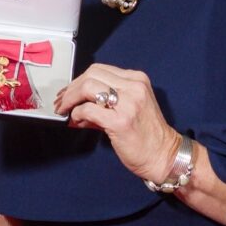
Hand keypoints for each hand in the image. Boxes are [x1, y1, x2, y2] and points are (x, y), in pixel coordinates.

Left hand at [52, 64, 179, 183]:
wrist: (163, 156)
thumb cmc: (147, 136)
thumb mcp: (131, 108)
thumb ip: (107, 102)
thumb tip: (79, 105)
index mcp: (137, 80)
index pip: (100, 70)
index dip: (79, 80)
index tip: (69, 91)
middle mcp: (133, 87)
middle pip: (91, 74)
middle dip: (71, 87)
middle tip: (62, 101)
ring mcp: (128, 103)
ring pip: (88, 87)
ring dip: (71, 98)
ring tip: (65, 110)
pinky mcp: (120, 121)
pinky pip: (89, 109)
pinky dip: (77, 114)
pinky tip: (77, 121)